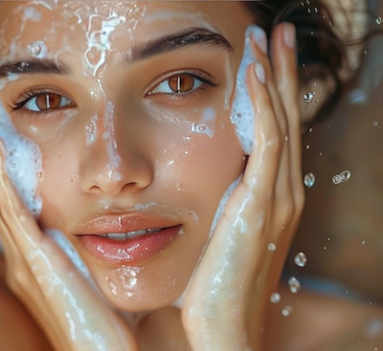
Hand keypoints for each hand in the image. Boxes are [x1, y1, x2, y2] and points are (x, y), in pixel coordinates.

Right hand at [0, 96, 137, 350]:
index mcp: (33, 257)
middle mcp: (21, 255)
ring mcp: (23, 259)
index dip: (2, 161)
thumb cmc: (109, 322)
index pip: (12, 199)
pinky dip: (1, 178)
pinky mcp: (33, 263)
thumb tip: (104, 222)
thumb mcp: (93, 273)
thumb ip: (88, 247)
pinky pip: (11, 212)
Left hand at [181, 23, 303, 349]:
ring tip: (267, 36)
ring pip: (280, 121)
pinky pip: (267, 143)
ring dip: (274, 75)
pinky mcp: (259, 206)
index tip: (259, 56)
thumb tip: (201, 183)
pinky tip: (254, 74)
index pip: (275, 130)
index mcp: (270, 196)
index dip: (270, 90)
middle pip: (284, 116)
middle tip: (273, 30)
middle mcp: (281, 191)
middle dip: (279, 70)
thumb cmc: (213, 284)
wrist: (224, 326)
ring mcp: (276, 198)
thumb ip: (219, 203)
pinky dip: (263, 105)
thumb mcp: (218, 233)